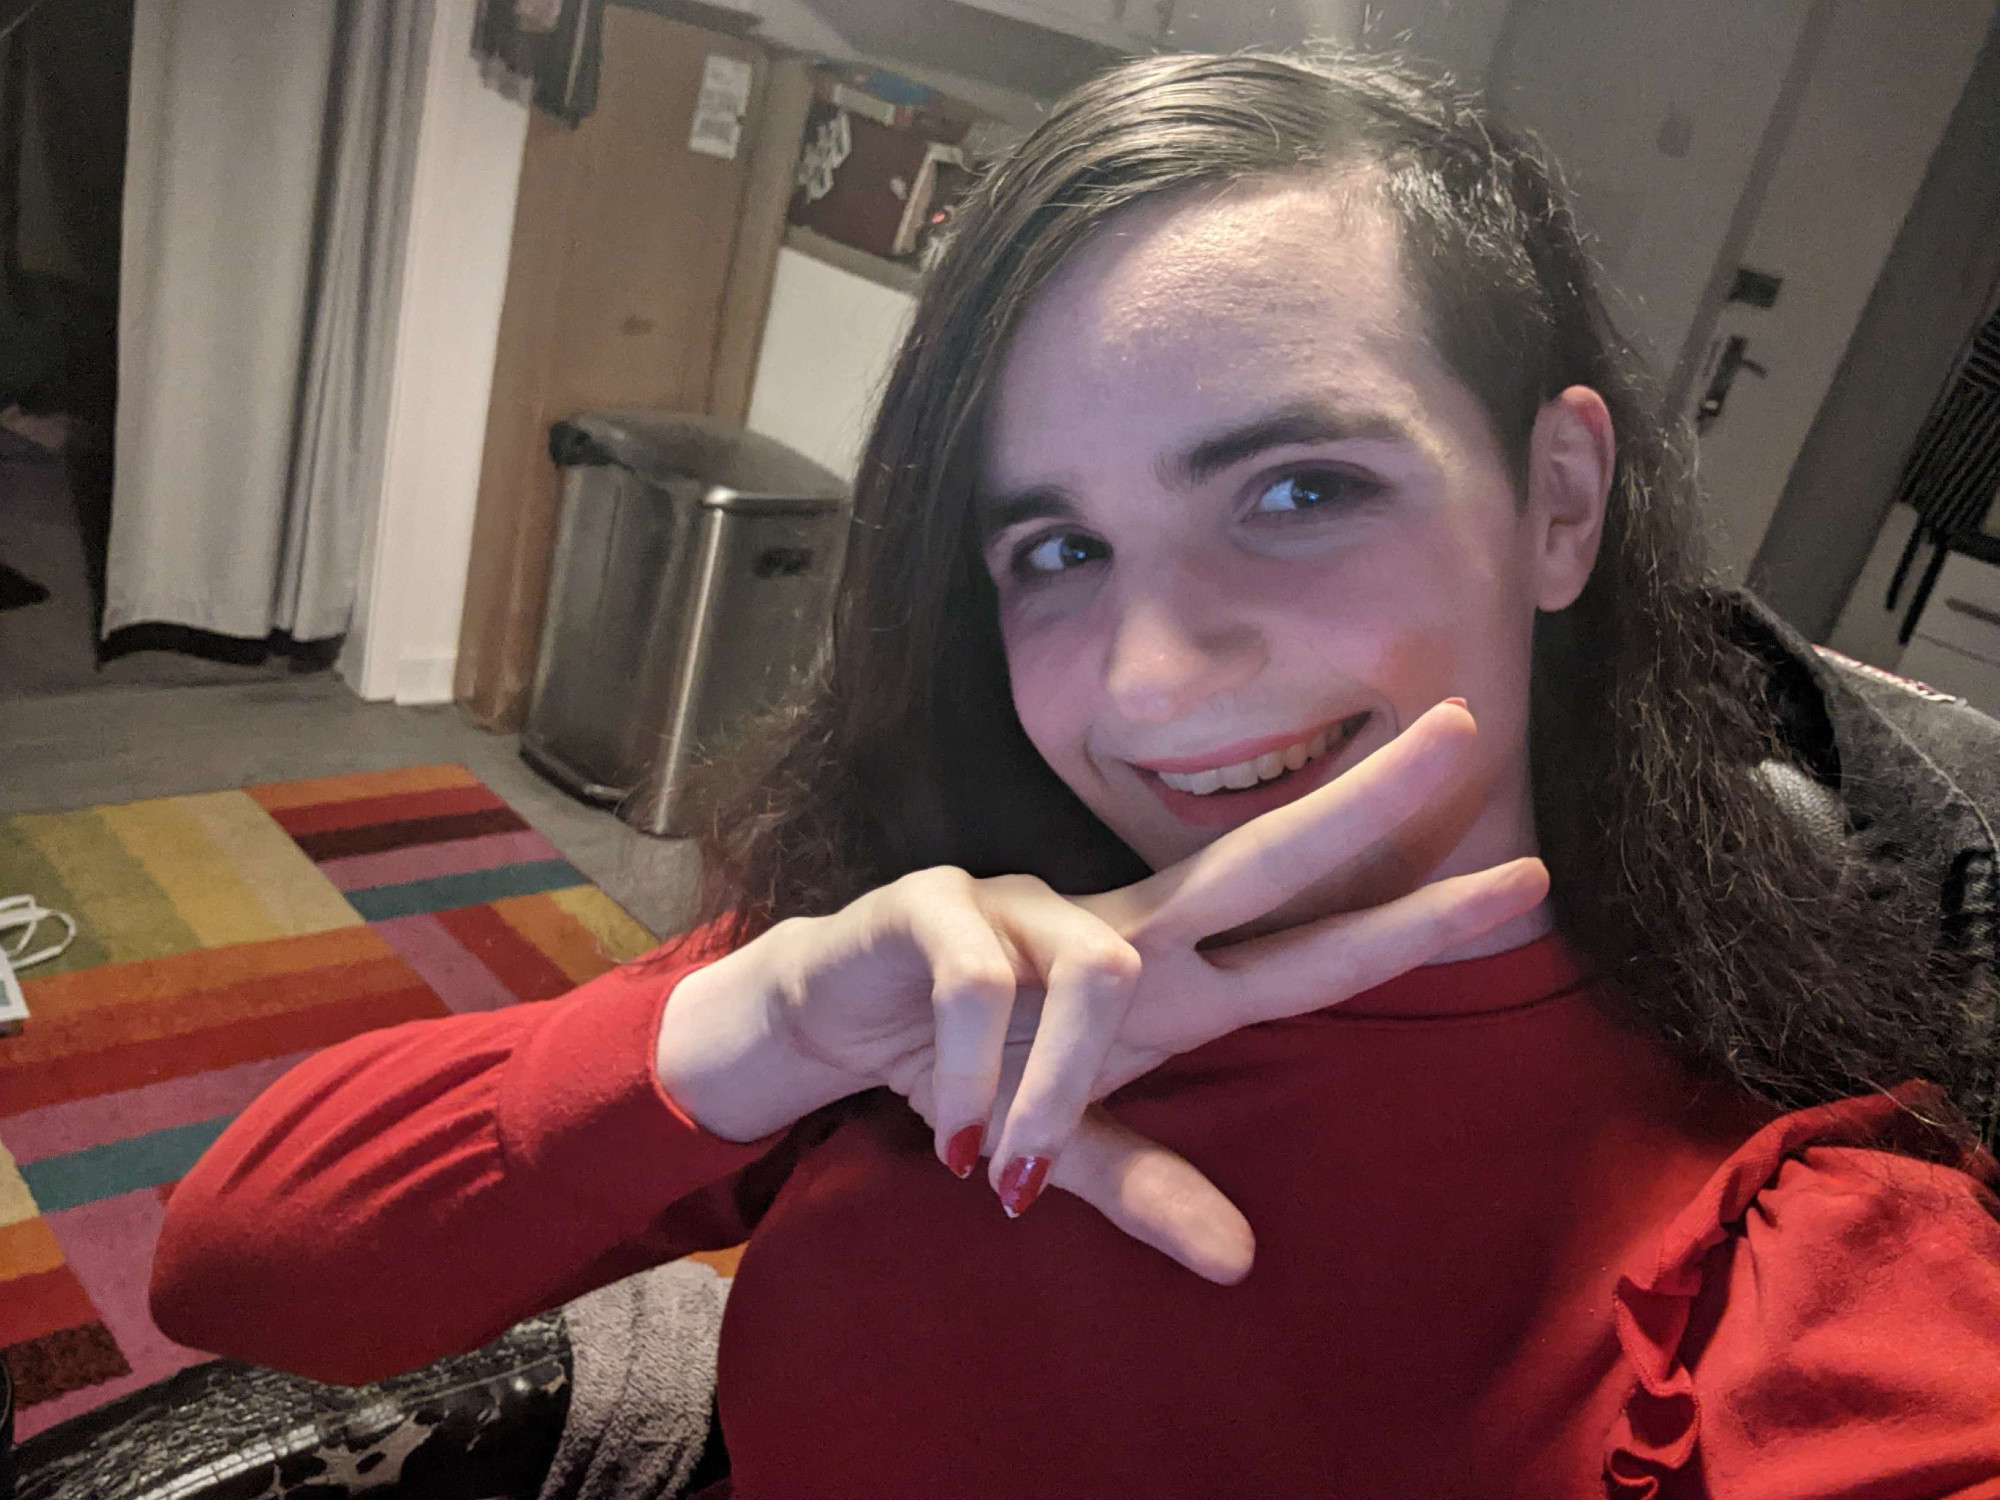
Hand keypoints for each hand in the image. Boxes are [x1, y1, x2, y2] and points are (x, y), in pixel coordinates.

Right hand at [658, 701, 1547, 1283]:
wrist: (824, 1020)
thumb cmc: (961, 1063)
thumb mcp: (1056, 1140)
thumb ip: (1143, 1183)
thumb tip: (1244, 1261)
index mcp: (1167, 981)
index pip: (1310, 944)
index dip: (1412, 919)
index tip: (1523, 882)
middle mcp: (1120, 925)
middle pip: (1261, 854)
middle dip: (1364, 799)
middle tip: (1470, 728)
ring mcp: (1035, 901)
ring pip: (1098, 973)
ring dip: (1055, 1087)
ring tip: (1005, 1158)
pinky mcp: (940, 903)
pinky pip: (982, 981)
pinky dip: (973, 1065)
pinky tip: (958, 1129)